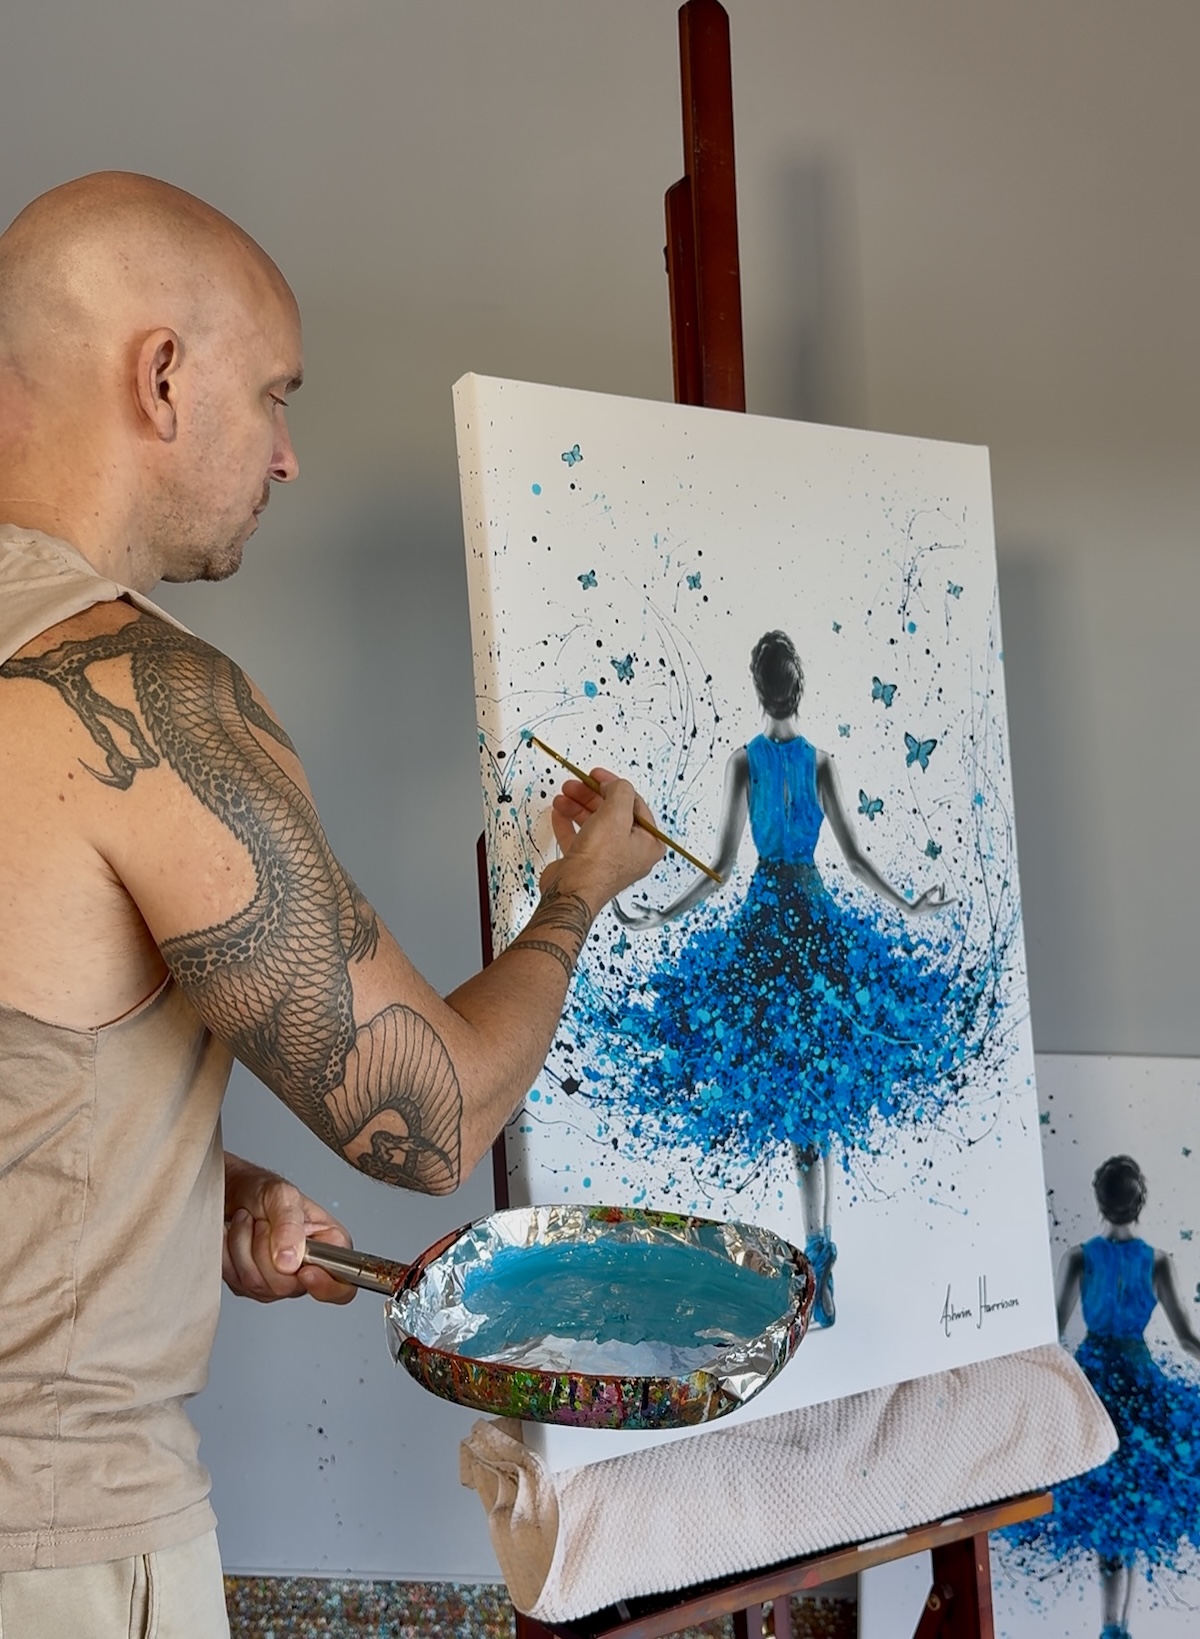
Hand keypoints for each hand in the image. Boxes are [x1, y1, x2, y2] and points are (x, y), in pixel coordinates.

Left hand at [223, 1154, 355, 1304]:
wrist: (229, 1190)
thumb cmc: (261, 1189)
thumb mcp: (281, 1195)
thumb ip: (289, 1226)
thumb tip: (290, 1262)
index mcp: (329, 1245)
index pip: (343, 1286)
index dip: (326, 1286)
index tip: (304, 1271)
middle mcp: (305, 1268)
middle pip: (288, 1287)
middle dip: (265, 1250)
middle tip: (263, 1223)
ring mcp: (276, 1280)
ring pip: (257, 1285)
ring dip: (242, 1247)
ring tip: (247, 1222)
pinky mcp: (249, 1285)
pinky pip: (236, 1283)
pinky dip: (228, 1255)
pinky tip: (233, 1238)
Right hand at [545, 770, 664, 906]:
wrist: (572, 891)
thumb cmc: (599, 861)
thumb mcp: (616, 814)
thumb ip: (620, 792)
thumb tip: (616, 784)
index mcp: (647, 843)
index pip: (635, 805)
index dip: (614, 786)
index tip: (597, 775)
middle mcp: (630, 852)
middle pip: (612, 813)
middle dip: (591, 796)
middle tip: (576, 784)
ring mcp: (608, 859)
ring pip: (594, 824)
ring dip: (577, 807)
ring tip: (563, 796)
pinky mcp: (587, 864)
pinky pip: (579, 838)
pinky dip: (569, 824)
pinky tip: (559, 813)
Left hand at [612, 896, 667, 930]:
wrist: (661, 920)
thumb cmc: (657, 915)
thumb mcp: (651, 912)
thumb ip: (641, 909)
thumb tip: (631, 904)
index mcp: (637, 925)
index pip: (623, 921)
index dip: (617, 915)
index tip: (612, 907)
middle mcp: (633, 926)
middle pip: (621, 919)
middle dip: (616, 909)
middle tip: (613, 899)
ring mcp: (632, 925)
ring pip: (621, 917)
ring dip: (617, 909)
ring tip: (614, 900)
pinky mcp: (633, 922)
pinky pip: (624, 917)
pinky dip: (620, 911)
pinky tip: (617, 905)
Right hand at [905, 883, 956, 914]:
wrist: (912, 911)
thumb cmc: (918, 902)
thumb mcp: (924, 895)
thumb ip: (932, 890)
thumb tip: (938, 885)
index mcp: (936, 906)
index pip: (946, 902)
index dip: (952, 900)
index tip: (957, 898)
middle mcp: (936, 909)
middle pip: (942, 899)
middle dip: (943, 891)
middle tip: (943, 883)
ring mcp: (934, 910)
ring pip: (940, 901)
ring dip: (940, 893)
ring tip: (940, 887)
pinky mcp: (932, 910)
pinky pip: (937, 903)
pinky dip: (938, 897)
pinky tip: (937, 893)